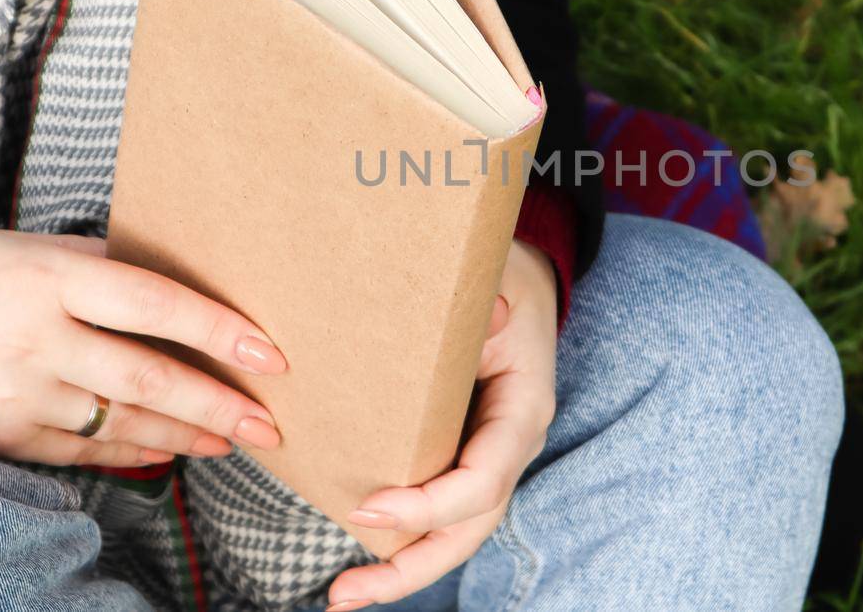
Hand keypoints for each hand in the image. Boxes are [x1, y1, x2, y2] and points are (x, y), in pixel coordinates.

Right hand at [0, 227, 287, 466]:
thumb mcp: (32, 246)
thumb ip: (105, 263)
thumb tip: (188, 274)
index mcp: (49, 275)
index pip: (154, 303)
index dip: (218, 330)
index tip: (270, 353)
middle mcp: (35, 336)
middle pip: (147, 377)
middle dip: (219, 405)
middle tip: (270, 423)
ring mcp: (17, 392)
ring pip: (123, 421)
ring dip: (186, 434)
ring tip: (233, 438)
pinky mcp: (0, 434)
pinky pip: (84, 449)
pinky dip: (133, 450)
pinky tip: (170, 450)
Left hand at [326, 240, 558, 609]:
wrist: (520, 289)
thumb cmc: (507, 285)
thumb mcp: (503, 283)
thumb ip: (493, 299)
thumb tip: (490, 313)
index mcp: (523, 413)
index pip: (484, 480)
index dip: (430, 505)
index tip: (367, 506)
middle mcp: (508, 449)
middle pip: (467, 531)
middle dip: (410, 568)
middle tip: (344, 591)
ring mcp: (486, 461)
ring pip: (453, 536)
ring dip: (400, 569)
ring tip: (340, 595)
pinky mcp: (460, 462)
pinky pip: (437, 516)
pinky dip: (400, 542)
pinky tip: (356, 561)